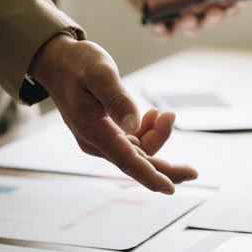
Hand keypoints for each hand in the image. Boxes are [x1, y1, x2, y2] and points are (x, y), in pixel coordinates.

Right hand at [29, 35, 196, 193]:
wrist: (58, 62)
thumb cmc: (77, 64)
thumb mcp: (99, 74)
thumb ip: (117, 99)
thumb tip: (133, 125)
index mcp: (93, 131)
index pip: (125, 161)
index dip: (149, 176)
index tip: (170, 189)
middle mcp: (97, 142)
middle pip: (136, 164)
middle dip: (166, 167)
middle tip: (194, 170)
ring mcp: (102, 140)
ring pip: (139, 152)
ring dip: (158, 137)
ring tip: (166, 114)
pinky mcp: (107, 134)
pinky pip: (134, 144)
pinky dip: (148, 132)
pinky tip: (153, 116)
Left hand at [146, 0, 251, 36]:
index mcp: (220, 2)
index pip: (229, 9)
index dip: (232, 9)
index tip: (234, 4)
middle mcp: (204, 13)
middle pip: (211, 20)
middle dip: (214, 17)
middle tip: (215, 10)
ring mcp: (184, 18)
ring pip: (190, 27)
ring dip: (190, 24)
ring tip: (188, 15)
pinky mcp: (163, 20)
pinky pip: (163, 31)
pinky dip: (162, 31)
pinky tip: (160, 27)